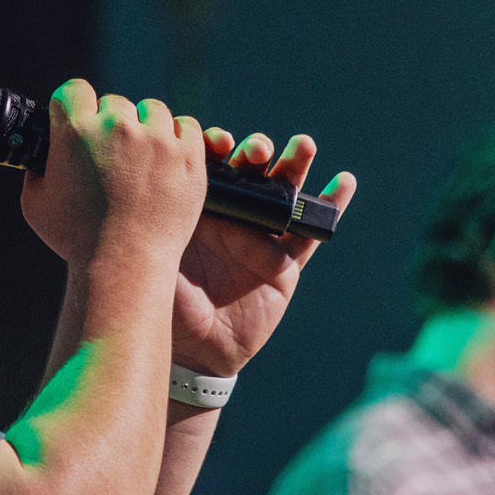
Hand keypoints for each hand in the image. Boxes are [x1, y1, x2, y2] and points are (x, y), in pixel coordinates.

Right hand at [19, 79, 206, 272]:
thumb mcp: (36, 203)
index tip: (78, 121)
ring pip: (151, 111)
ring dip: (146, 128)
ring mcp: (156, 140)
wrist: (124, 266)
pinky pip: (186, 127)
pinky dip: (178, 139)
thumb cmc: (76, 240)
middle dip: (110, 123)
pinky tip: (168, 157)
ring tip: (141, 158)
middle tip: (111, 155)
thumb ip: (36, 169)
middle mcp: (117, 127)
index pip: (74, 90)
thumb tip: (43, 156)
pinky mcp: (188, 156)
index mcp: (75, 130)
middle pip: (114, 103)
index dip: (74, 106)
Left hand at [169, 126, 356, 376]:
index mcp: (199, 209)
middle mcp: (233, 217)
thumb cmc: (165, 302)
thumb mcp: (156, 259)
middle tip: (256, 150)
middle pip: (250, 172)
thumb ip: (160, 227)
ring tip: (303, 146)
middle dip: (255, 152)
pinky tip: (344, 182)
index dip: (217, 146)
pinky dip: (331, 208)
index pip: (211, 164)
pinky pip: (310, 236)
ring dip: (295, 165)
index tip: (217, 142)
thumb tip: (150, 187)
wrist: (192, 352)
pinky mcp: (285, 265)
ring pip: (283, 195)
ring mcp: (262, 239)